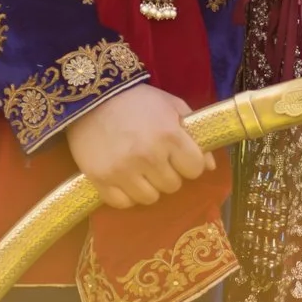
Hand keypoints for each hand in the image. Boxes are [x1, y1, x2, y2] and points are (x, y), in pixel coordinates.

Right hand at [65, 84, 214, 208]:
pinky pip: (123, 203)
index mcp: (169, 136)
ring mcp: (123, 170)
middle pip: (173, 186)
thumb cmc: (137, 101)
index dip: (189, 163)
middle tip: (156, 160)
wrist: (91, 98)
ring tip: (139, 169)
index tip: (179, 156)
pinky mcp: (101, 179)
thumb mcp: (172, 106)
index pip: (195, 169)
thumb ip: (194, 133)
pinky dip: (125, 194)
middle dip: (168, 173)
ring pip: (150, 198)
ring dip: (148, 186)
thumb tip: (210, 166)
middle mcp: (148, 156)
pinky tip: (123, 178)